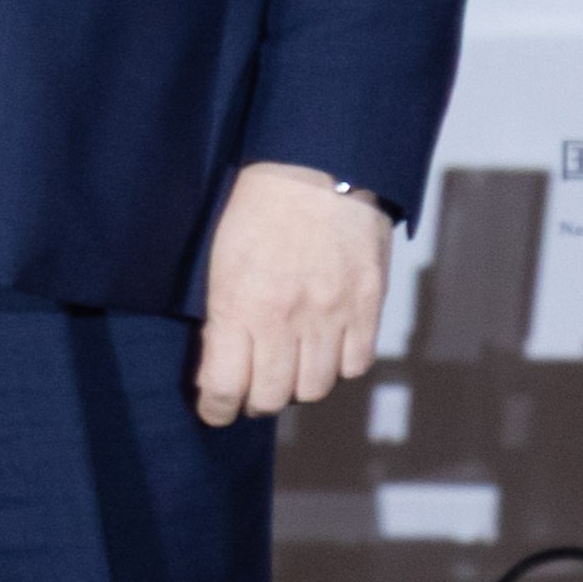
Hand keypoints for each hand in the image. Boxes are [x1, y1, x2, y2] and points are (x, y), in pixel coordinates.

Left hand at [189, 163, 395, 427]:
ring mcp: (332, 316)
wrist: (319, 170)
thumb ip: (221, 318)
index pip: (225, 387)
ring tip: (287, 366)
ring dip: (297, 385)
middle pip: (272, 398)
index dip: (217, 409)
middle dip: (254, 402)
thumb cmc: (256, 211)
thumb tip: (217, 367)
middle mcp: (287, 320)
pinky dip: (338, 365)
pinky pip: (355, 365)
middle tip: (250, 389)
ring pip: (316, 387)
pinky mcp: (368, 308)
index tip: (214, 410)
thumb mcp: (220, 261)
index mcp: (239, 307)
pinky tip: (324, 348)